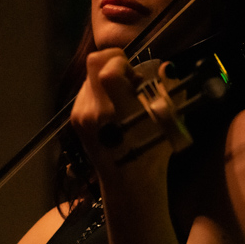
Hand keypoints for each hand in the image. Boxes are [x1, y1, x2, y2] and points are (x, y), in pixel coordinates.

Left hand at [70, 49, 173, 182]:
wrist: (128, 182)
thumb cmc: (152, 152)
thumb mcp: (168, 122)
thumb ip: (168, 90)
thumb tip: (166, 67)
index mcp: (116, 110)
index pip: (106, 68)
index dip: (120, 60)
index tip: (134, 72)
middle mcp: (93, 109)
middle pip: (93, 64)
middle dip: (112, 62)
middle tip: (128, 78)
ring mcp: (81, 114)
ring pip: (89, 77)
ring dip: (107, 79)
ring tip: (123, 97)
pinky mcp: (75, 119)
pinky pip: (86, 92)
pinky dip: (100, 92)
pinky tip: (113, 109)